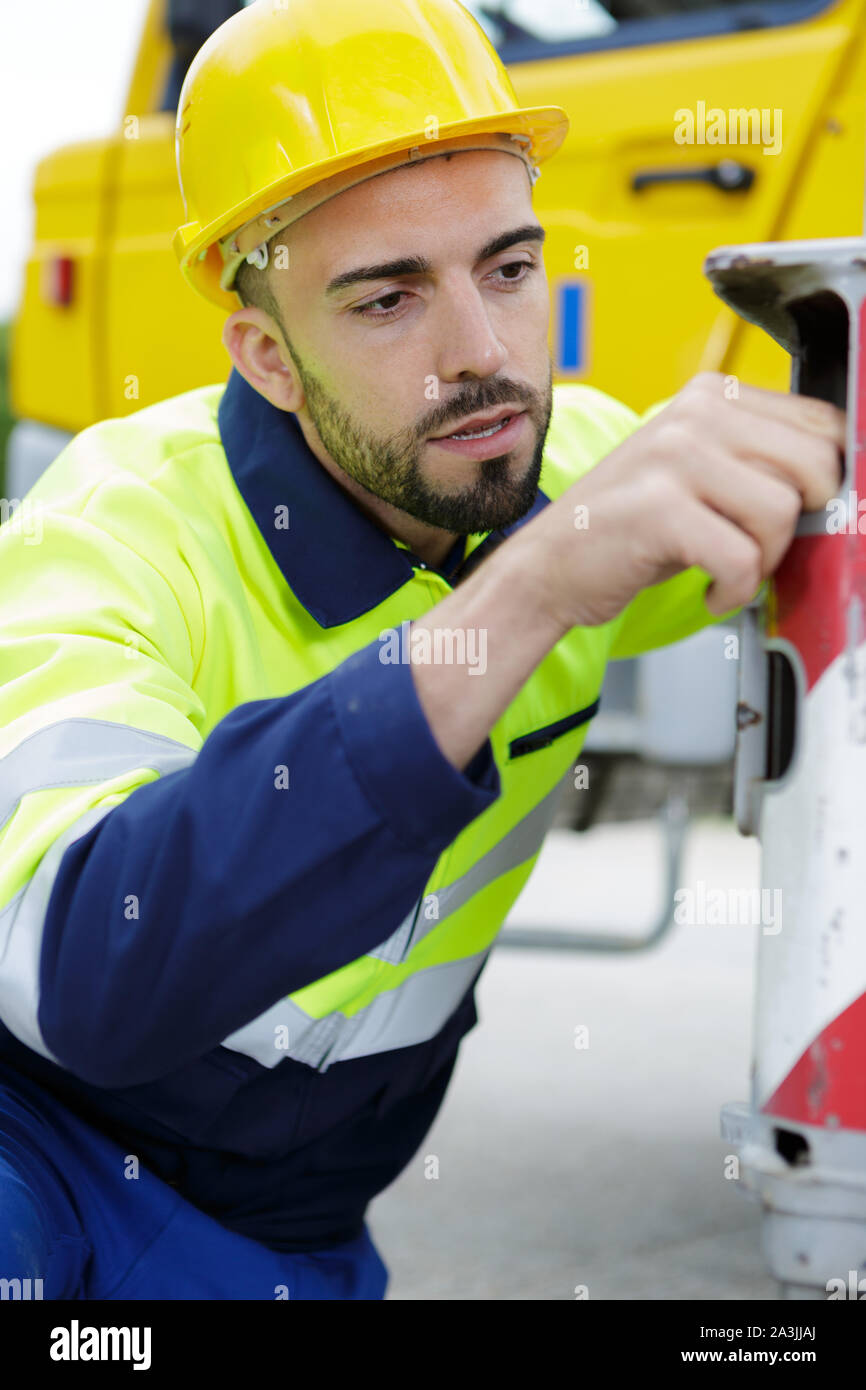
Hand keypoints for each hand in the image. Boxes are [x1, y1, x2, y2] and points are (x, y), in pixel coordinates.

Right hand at [533, 371, 844, 630]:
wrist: (547, 567)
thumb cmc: (627, 528)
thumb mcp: (696, 473)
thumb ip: (757, 462)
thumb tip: (840, 487)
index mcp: (711, 396)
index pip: (823, 424)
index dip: (826, 481)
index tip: (801, 516)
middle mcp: (695, 415)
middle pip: (815, 466)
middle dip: (800, 523)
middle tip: (761, 549)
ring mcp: (675, 459)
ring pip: (782, 513)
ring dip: (764, 561)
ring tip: (728, 571)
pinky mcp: (660, 510)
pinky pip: (742, 560)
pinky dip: (734, 592)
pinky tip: (710, 592)